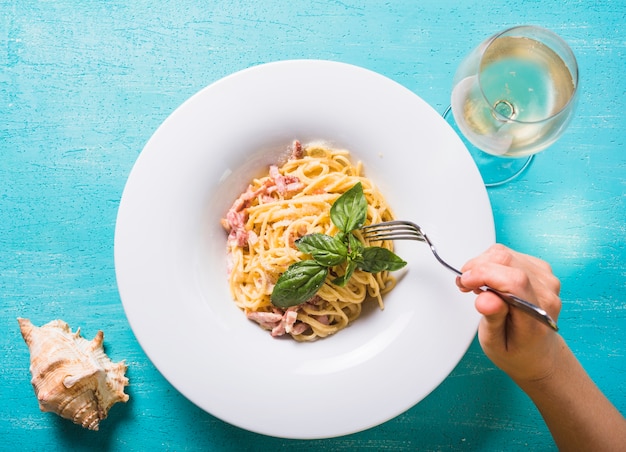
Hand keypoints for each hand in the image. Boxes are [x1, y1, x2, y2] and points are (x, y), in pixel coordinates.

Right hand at [456, 244, 562, 383]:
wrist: (537, 352)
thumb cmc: (517, 349)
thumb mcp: (496, 344)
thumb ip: (493, 320)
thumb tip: (486, 299)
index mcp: (536, 314)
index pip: (514, 280)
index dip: (484, 274)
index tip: (465, 281)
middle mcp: (545, 292)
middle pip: (507, 260)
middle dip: (478, 267)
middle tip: (465, 284)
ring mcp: (545, 279)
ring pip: (506, 254)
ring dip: (483, 264)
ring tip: (476, 284)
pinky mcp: (540, 270)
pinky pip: (510, 254)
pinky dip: (492, 263)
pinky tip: (489, 280)